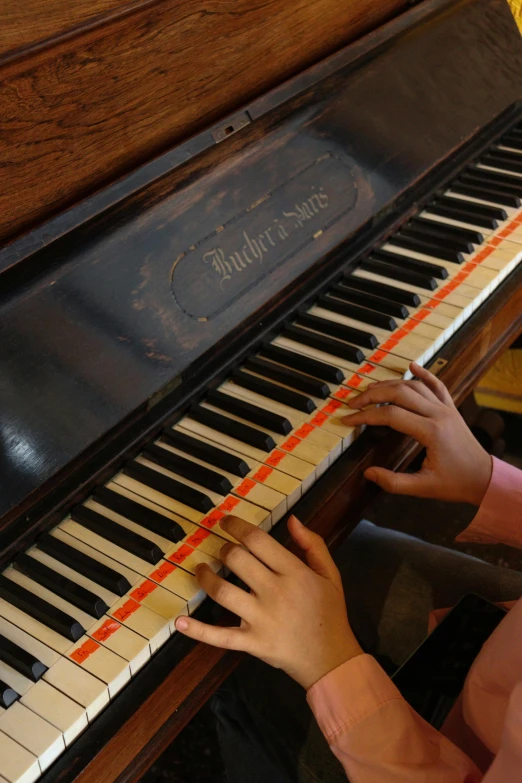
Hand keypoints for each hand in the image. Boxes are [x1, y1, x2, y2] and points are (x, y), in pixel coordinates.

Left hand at [175, 515, 361, 689]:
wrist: (331, 658)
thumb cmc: (330, 613)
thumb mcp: (330, 573)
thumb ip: (312, 544)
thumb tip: (292, 520)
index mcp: (293, 572)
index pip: (257, 540)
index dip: (237, 526)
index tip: (226, 522)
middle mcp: (274, 592)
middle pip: (237, 560)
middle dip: (224, 549)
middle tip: (222, 550)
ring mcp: (260, 618)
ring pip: (222, 591)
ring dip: (206, 577)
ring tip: (201, 570)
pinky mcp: (251, 642)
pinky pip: (220, 635)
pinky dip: (198, 630)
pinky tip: (180, 621)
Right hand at [343, 362, 491, 505]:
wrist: (485, 478)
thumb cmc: (456, 483)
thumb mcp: (423, 488)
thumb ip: (393, 482)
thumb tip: (368, 473)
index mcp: (431, 431)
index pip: (390, 415)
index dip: (365, 416)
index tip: (348, 420)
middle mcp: (439, 414)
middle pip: (399, 393)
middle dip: (372, 396)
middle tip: (353, 403)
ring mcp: (446, 408)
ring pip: (414, 386)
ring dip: (390, 384)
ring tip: (369, 391)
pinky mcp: (451, 408)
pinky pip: (437, 385)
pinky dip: (424, 373)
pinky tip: (412, 365)